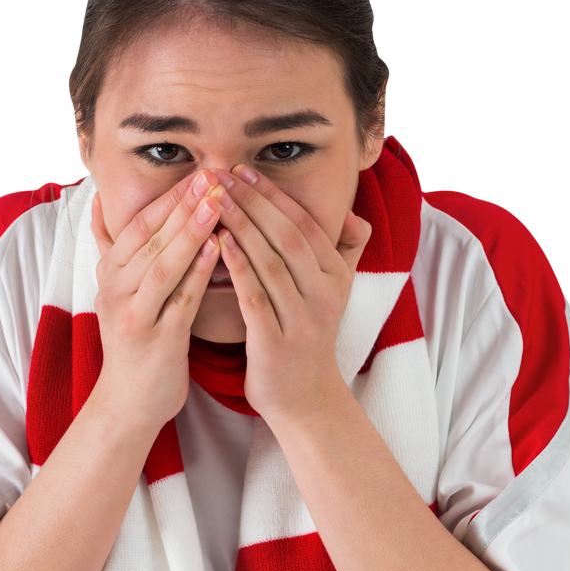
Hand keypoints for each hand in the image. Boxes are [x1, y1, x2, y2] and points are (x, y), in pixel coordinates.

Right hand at [89, 170, 222, 432]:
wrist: (128, 403)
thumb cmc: (135, 343)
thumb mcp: (117, 291)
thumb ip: (111, 247)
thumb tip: (98, 201)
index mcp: (109, 275)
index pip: (137, 226)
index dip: (167, 198)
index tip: (198, 172)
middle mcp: (115, 291)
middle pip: (150, 240)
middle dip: (182, 205)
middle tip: (212, 175)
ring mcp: (133, 316)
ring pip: (162, 265)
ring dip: (190, 231)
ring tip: (217, 203)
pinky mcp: (155, 341)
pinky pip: (179, 301)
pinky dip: (197, 272)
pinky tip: (219, 250)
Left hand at [210, 167, 371, 425]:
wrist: (306, 400)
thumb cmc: (309, 339)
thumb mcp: (336, 294)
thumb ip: (347, 253)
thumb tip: (355, 216)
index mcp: (336, 278)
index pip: (306, 226)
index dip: (276, 196)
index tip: (245, 170)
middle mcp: (323, 296)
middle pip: (288, 238)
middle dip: (254, 203)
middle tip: (222, 175)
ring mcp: (301, 321)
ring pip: (271, 264)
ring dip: (242, 227)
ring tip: (213, 200)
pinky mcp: (276, 344)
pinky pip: (255, 298)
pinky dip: (237, 268)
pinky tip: (217, 244)